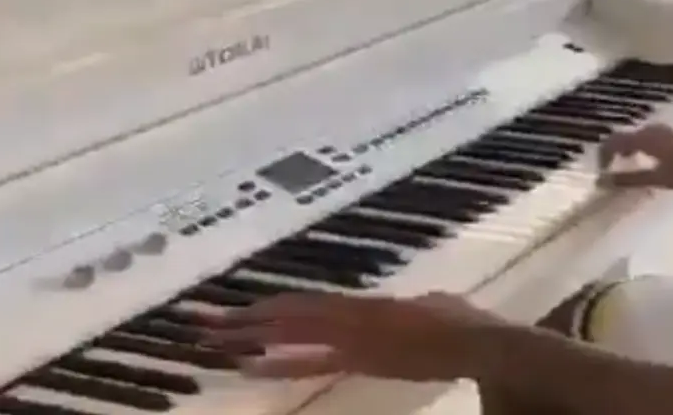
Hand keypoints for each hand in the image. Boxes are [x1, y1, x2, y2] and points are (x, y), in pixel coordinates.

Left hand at [204, 291, 506, 380]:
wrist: (475, 342)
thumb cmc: (460, 323)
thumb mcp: (433, 305)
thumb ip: (411, 306)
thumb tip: (415, 305)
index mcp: (362, 306)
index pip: (302, 307)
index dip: (264, 310)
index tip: (231, 312)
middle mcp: (349, 316)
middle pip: (284, 317)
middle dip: (240, 322)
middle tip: (197, 321)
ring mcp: (353, 337)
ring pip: (290, 332)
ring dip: (249, 336)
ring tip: (210, 339)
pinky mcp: (363, 358)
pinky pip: (312, 360)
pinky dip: (279, 362)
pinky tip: (250, 367)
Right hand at [597, 124, 672, 191]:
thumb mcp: (660, 180)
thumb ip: (630, 179)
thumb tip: (602, 181)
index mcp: (647, 138)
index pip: (614, 140)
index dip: (603, 155)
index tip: (600, 174)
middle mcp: (655, 131)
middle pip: (626, 136)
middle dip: (614, 152)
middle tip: (609, 172)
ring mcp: (667, 133)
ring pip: (638, 137)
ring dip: (628, 150)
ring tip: (625, 169)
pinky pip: (649, 140)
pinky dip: (640, 151)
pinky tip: (647, 165)